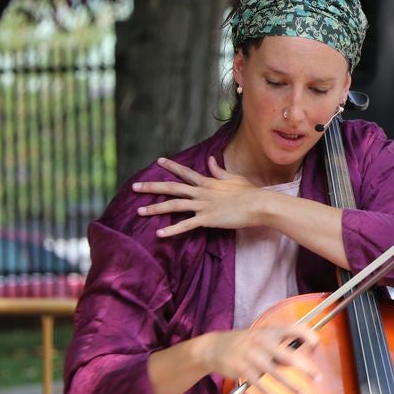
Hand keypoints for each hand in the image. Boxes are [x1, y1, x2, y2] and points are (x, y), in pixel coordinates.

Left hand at [133, 156, 263, 237]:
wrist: (259, 204)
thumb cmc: (250, 192)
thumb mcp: (234, 178)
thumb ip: (219, 171)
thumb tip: (210, 159)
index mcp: (208, 182)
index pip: (185, 172)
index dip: (171, 166)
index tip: (158, 161)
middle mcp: (201, 192)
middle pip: (172, 188)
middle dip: (152, 187)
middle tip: (135, 187)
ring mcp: (203, 206)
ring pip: (174, 205)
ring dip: (155, 208)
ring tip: (139, 212)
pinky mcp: (207, 219)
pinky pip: (186, 225)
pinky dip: (172, 230)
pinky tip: (159, 234)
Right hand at [202, 323, 319, 393]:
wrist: (215, 347)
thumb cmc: (245, 343)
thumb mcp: (263, 338)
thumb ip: (280, 349)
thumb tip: (301, 363)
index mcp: (270, 331)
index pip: (295, 329)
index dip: (308, 336)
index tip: (316, 345)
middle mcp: (263, 342)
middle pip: (289, 357)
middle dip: (306, 368)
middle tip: (318, 378)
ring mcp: (253, 357)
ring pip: (277, 375)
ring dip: (291, 386)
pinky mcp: (244, 371)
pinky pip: (262, 386)